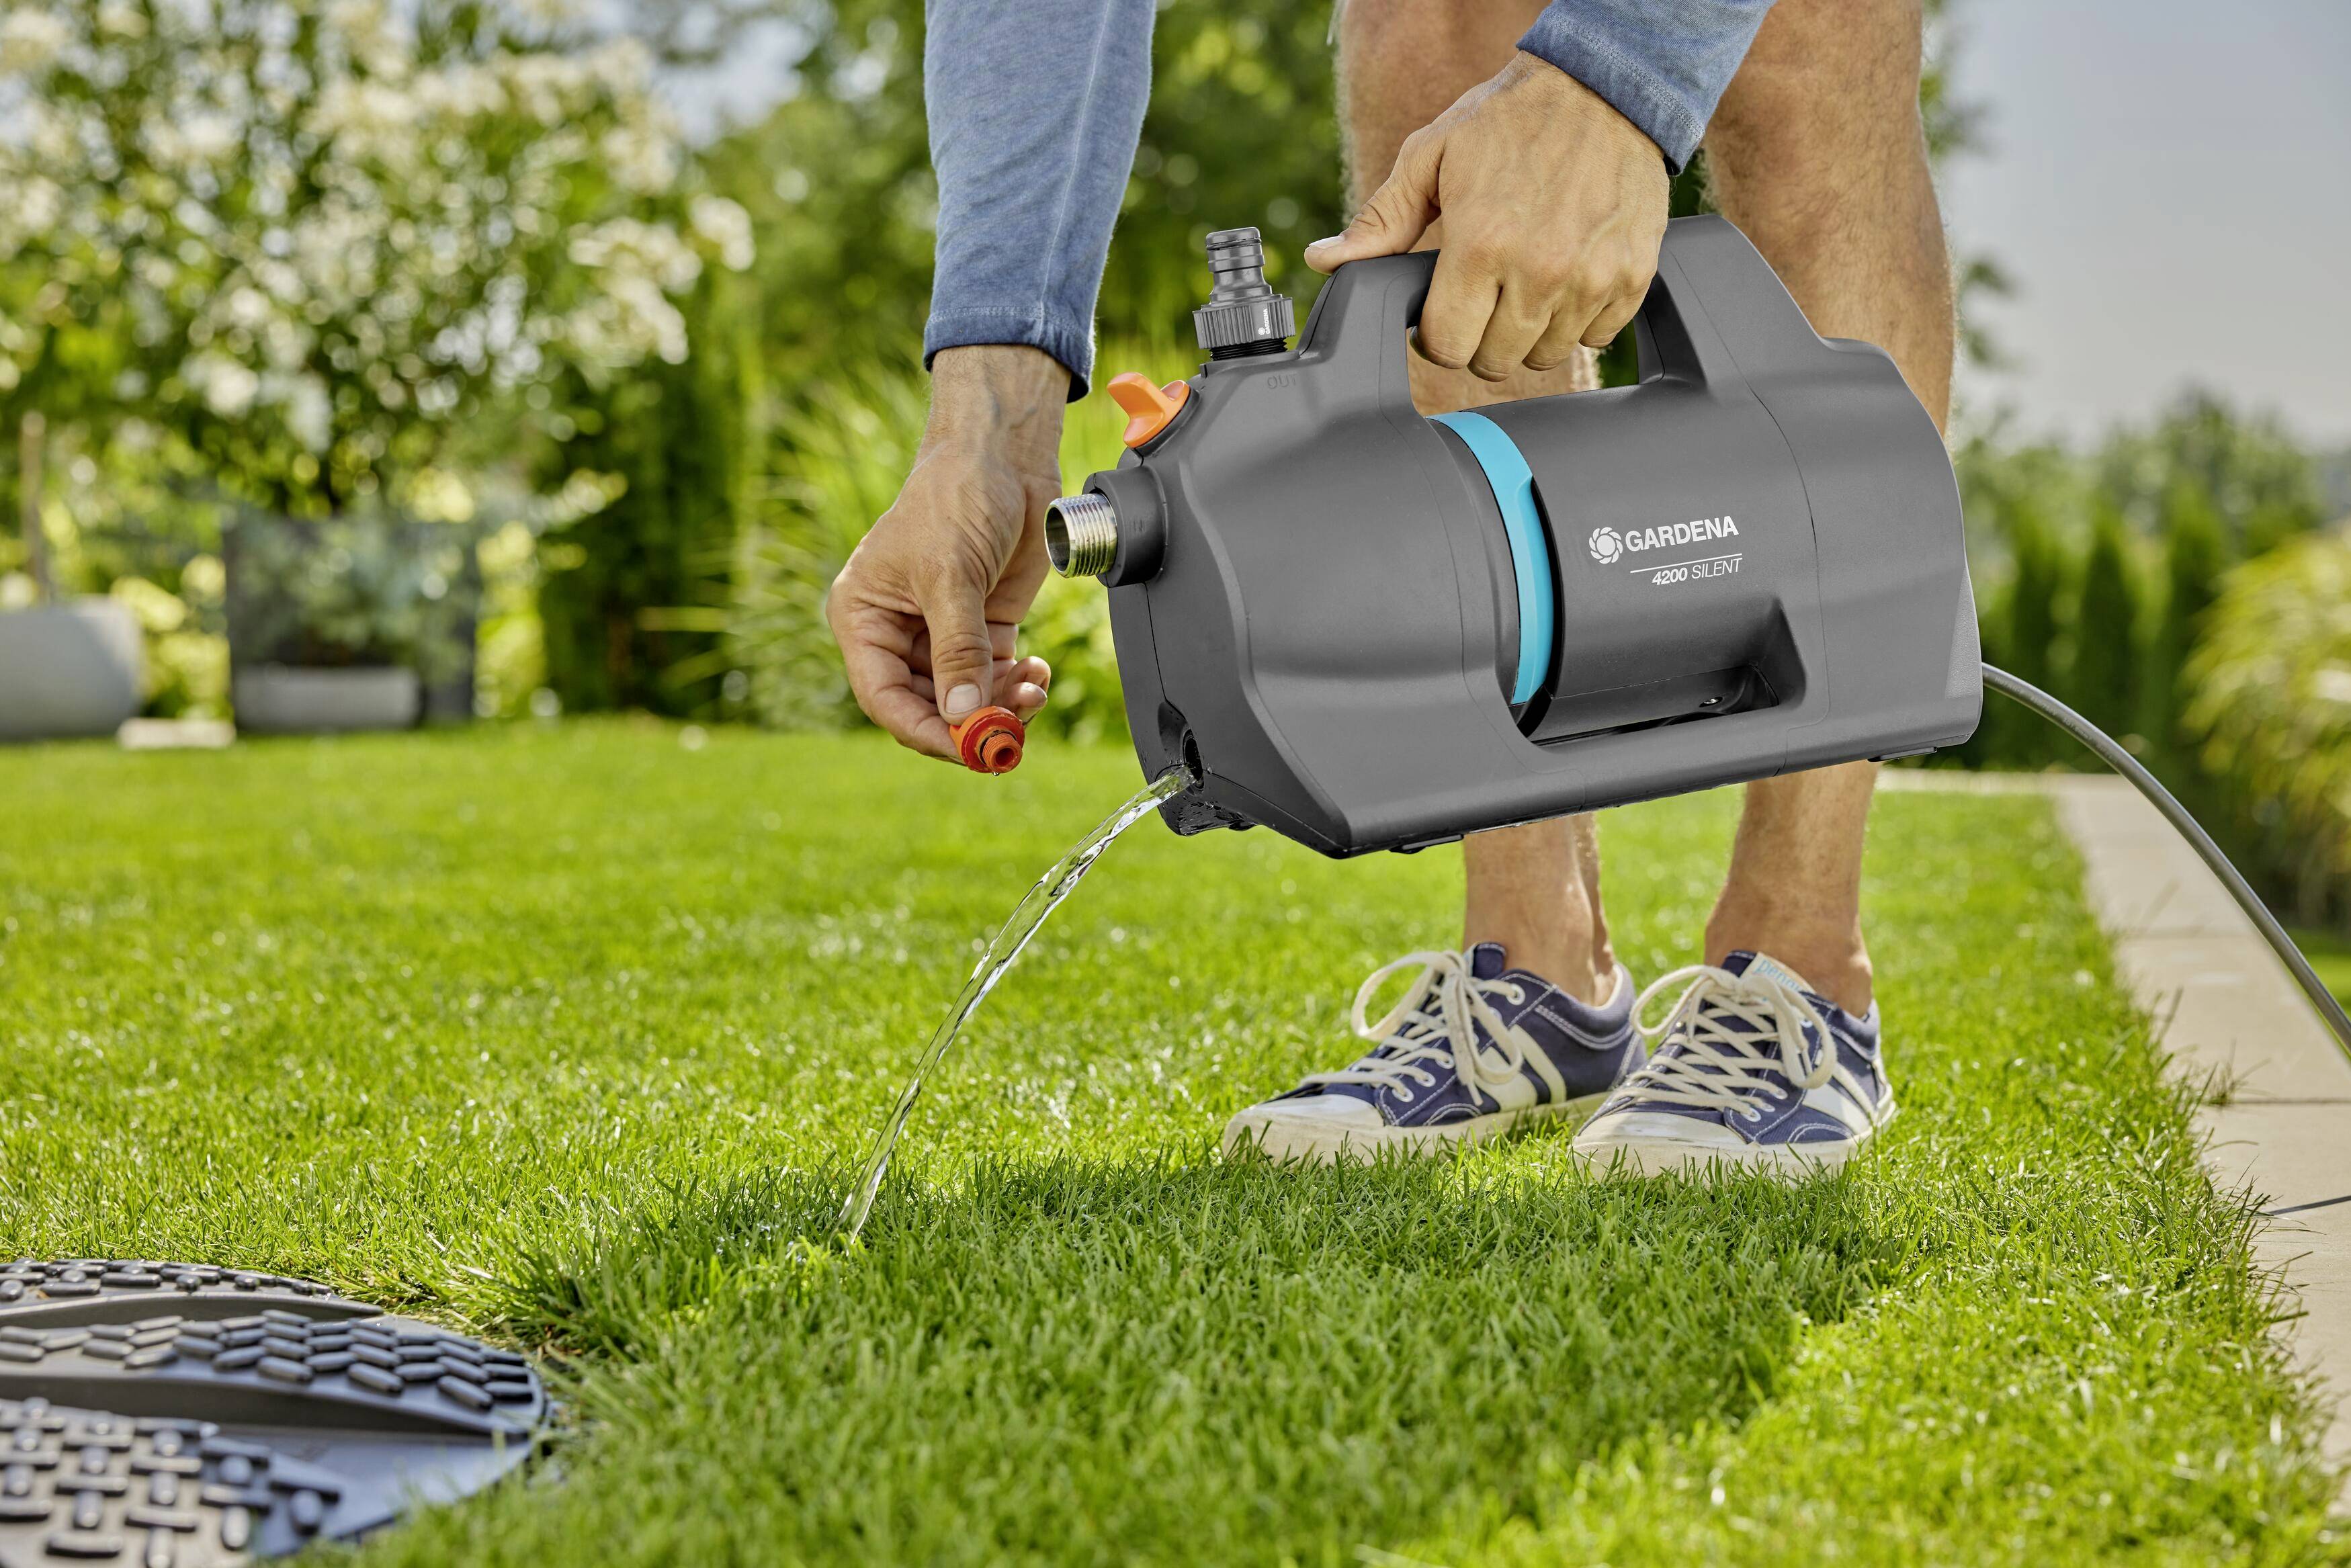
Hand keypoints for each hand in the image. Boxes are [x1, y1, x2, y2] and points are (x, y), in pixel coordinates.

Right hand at [826, 345, 1060, 761]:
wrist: (1003, 457)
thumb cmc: (955, 498)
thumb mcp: (949, 577)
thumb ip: (957, 650)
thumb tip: (962, 714)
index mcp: (864, 620)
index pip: (884, 698)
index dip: (925, 730)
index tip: (967, 747)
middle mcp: (897, 634)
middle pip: (928, 706)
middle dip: (970, 720)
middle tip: (1010, 730)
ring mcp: (943, 634)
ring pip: (967, 698)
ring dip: (1001, 705)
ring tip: (1032, 690)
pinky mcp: (984, 628)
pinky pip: (996, 678)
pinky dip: (1018, 686)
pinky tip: (1036, 673)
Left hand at [1305, 51, 1669, 381]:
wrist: (1604, 85)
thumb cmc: (1511, 118)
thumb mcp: (1431, 157)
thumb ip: (1380, 220)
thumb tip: (1325, 261)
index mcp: (1481, 244)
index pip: (1447, 346)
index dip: (1436, 335)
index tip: (1441, 315)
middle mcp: (1539, 270)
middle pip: (1493, 361)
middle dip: (1479, 337)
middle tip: (1483, 297)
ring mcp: (1591, 278)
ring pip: (1544, 357)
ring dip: (1529, 334)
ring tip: (1524, 286)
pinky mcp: (1633, 277)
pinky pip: (1596, 337)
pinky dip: (1579, 321)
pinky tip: (1567, 279)